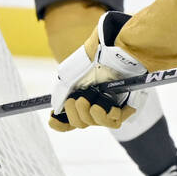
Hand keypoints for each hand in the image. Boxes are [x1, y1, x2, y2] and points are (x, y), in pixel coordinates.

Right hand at [49, 12, 146, 130]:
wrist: (114, 52)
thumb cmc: (94, 59)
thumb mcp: (71, 73)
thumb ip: (61, 92)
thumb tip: (56, 108)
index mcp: (80, 97)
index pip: (68, 119)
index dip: (59, 123)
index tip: (53, 117)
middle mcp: (93, 104)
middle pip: (79, 123)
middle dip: (74, 112)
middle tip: (79, 98)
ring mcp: (108, 107)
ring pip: (93, 123)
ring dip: (87, 112)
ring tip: (90, 97)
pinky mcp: (123, 108)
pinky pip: (113, 122)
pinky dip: (105, 114)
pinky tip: (105, 104)